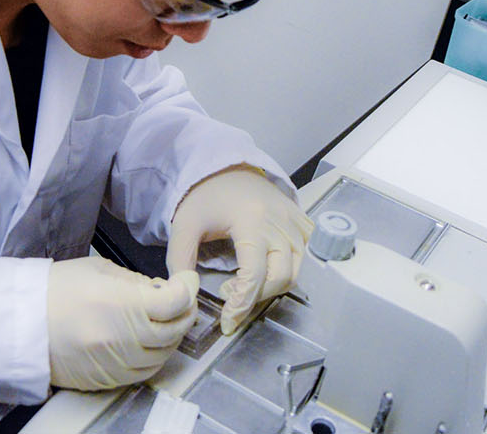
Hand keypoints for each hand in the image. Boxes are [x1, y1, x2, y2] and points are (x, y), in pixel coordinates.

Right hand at [47, 257, 198, 390]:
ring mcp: (115, 362)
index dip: (187, 289)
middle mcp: (123, 337)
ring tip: (164, 323)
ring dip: (170, 339)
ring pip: (162, 356)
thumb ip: (136, 281)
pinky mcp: (106, 379)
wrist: (20, 323)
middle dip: (184, 314)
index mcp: (122, 303)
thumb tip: (161, 290)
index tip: (186, 283)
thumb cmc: (54, 291)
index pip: (175, 301)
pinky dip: (152, 357)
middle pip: (174, 331)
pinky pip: (143, 373)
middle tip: (182, 303)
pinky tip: (147, 343)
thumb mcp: (99, 270)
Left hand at [165, 167, 313, 334]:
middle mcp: (278, 221)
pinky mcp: (300, 218)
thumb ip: (180, 260)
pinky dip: (291, 267)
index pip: (254, 274)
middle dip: (257, 296)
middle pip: (281, 275)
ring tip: (247, 283)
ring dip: (274, 285)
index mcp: (250, 221)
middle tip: (232, 296)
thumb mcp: (184, 226)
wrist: (223, 165)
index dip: (242, 304)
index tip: (229, 321)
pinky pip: (306, 252)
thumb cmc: (204, 195)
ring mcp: (293, 219)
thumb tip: (184, 293)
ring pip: (297, 268)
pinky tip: (268, 268)